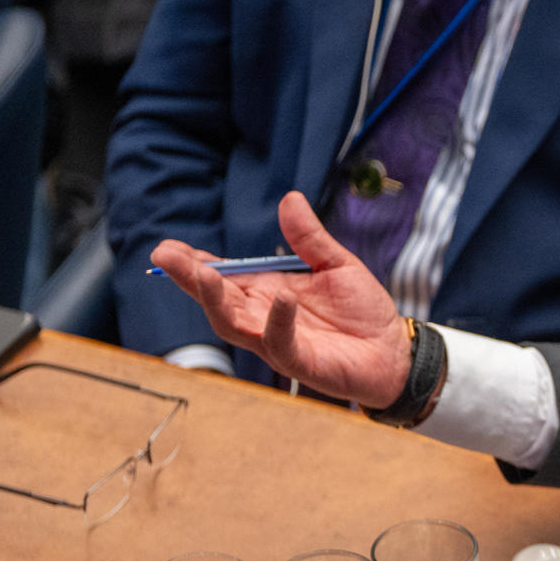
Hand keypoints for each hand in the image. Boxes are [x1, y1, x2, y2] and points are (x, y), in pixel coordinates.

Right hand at [149, 192, 410, 407]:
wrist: (395, 352)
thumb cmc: (363, 312)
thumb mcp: (336, 265)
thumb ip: (310, 238)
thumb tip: (290, 198)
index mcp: (267, 291)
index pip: (222, 276)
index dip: (195, 262)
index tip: (170, 246)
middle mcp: (263, 316)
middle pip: (216, 298)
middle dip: (189, 277)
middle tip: (164, 255)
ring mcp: (277, 341)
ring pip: (233, 323)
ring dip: (215, 299)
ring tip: (202, 273)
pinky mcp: (300, 361)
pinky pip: (280, 343)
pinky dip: (277, 321)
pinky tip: (280, 297)